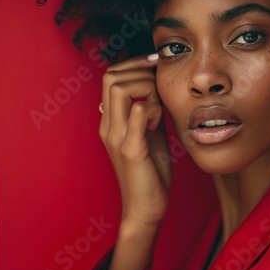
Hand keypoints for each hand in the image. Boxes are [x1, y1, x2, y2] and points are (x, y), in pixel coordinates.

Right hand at [99, 54, 170, 227]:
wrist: (145, 207)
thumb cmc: (151, 170)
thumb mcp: (149, 133)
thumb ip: (149, 110)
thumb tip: (155, 87)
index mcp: (110, 121)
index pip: (110, 76)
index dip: (133, 63)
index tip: (156, 63)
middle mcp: (108, 126)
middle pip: (110, 77)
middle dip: (139, 69)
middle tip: (159, 81)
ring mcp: (117, 137)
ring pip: (119, 89)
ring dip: (145, 87)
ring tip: (158, 104)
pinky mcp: (132, 150)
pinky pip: (140, 113)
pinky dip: (154, 109)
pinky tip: (161, 123)